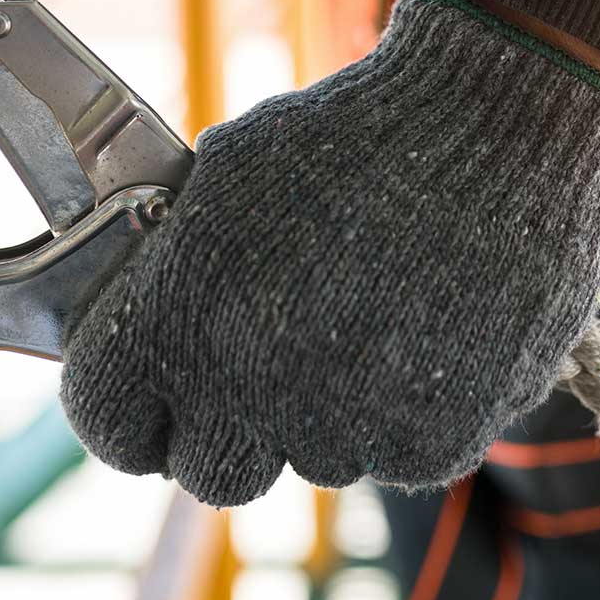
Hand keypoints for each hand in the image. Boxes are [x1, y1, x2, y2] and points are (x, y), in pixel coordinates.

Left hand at [58, 0, 599, 506]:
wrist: (491, 126)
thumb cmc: (352, 135)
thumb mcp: (225, 177)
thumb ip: (171, 266)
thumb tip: (145, 320)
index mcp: (177, 321)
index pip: (108, 420)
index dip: (130, 411)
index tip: (157, 397)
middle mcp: (249, 392)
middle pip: (209, 473)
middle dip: (230, 429)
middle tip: (270, 367)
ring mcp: (343, 427)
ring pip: (312, 460)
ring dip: (328, 412)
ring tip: (370, 318)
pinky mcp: (428, 444)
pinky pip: (394, 455)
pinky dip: (407, 412)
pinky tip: (426, 331)